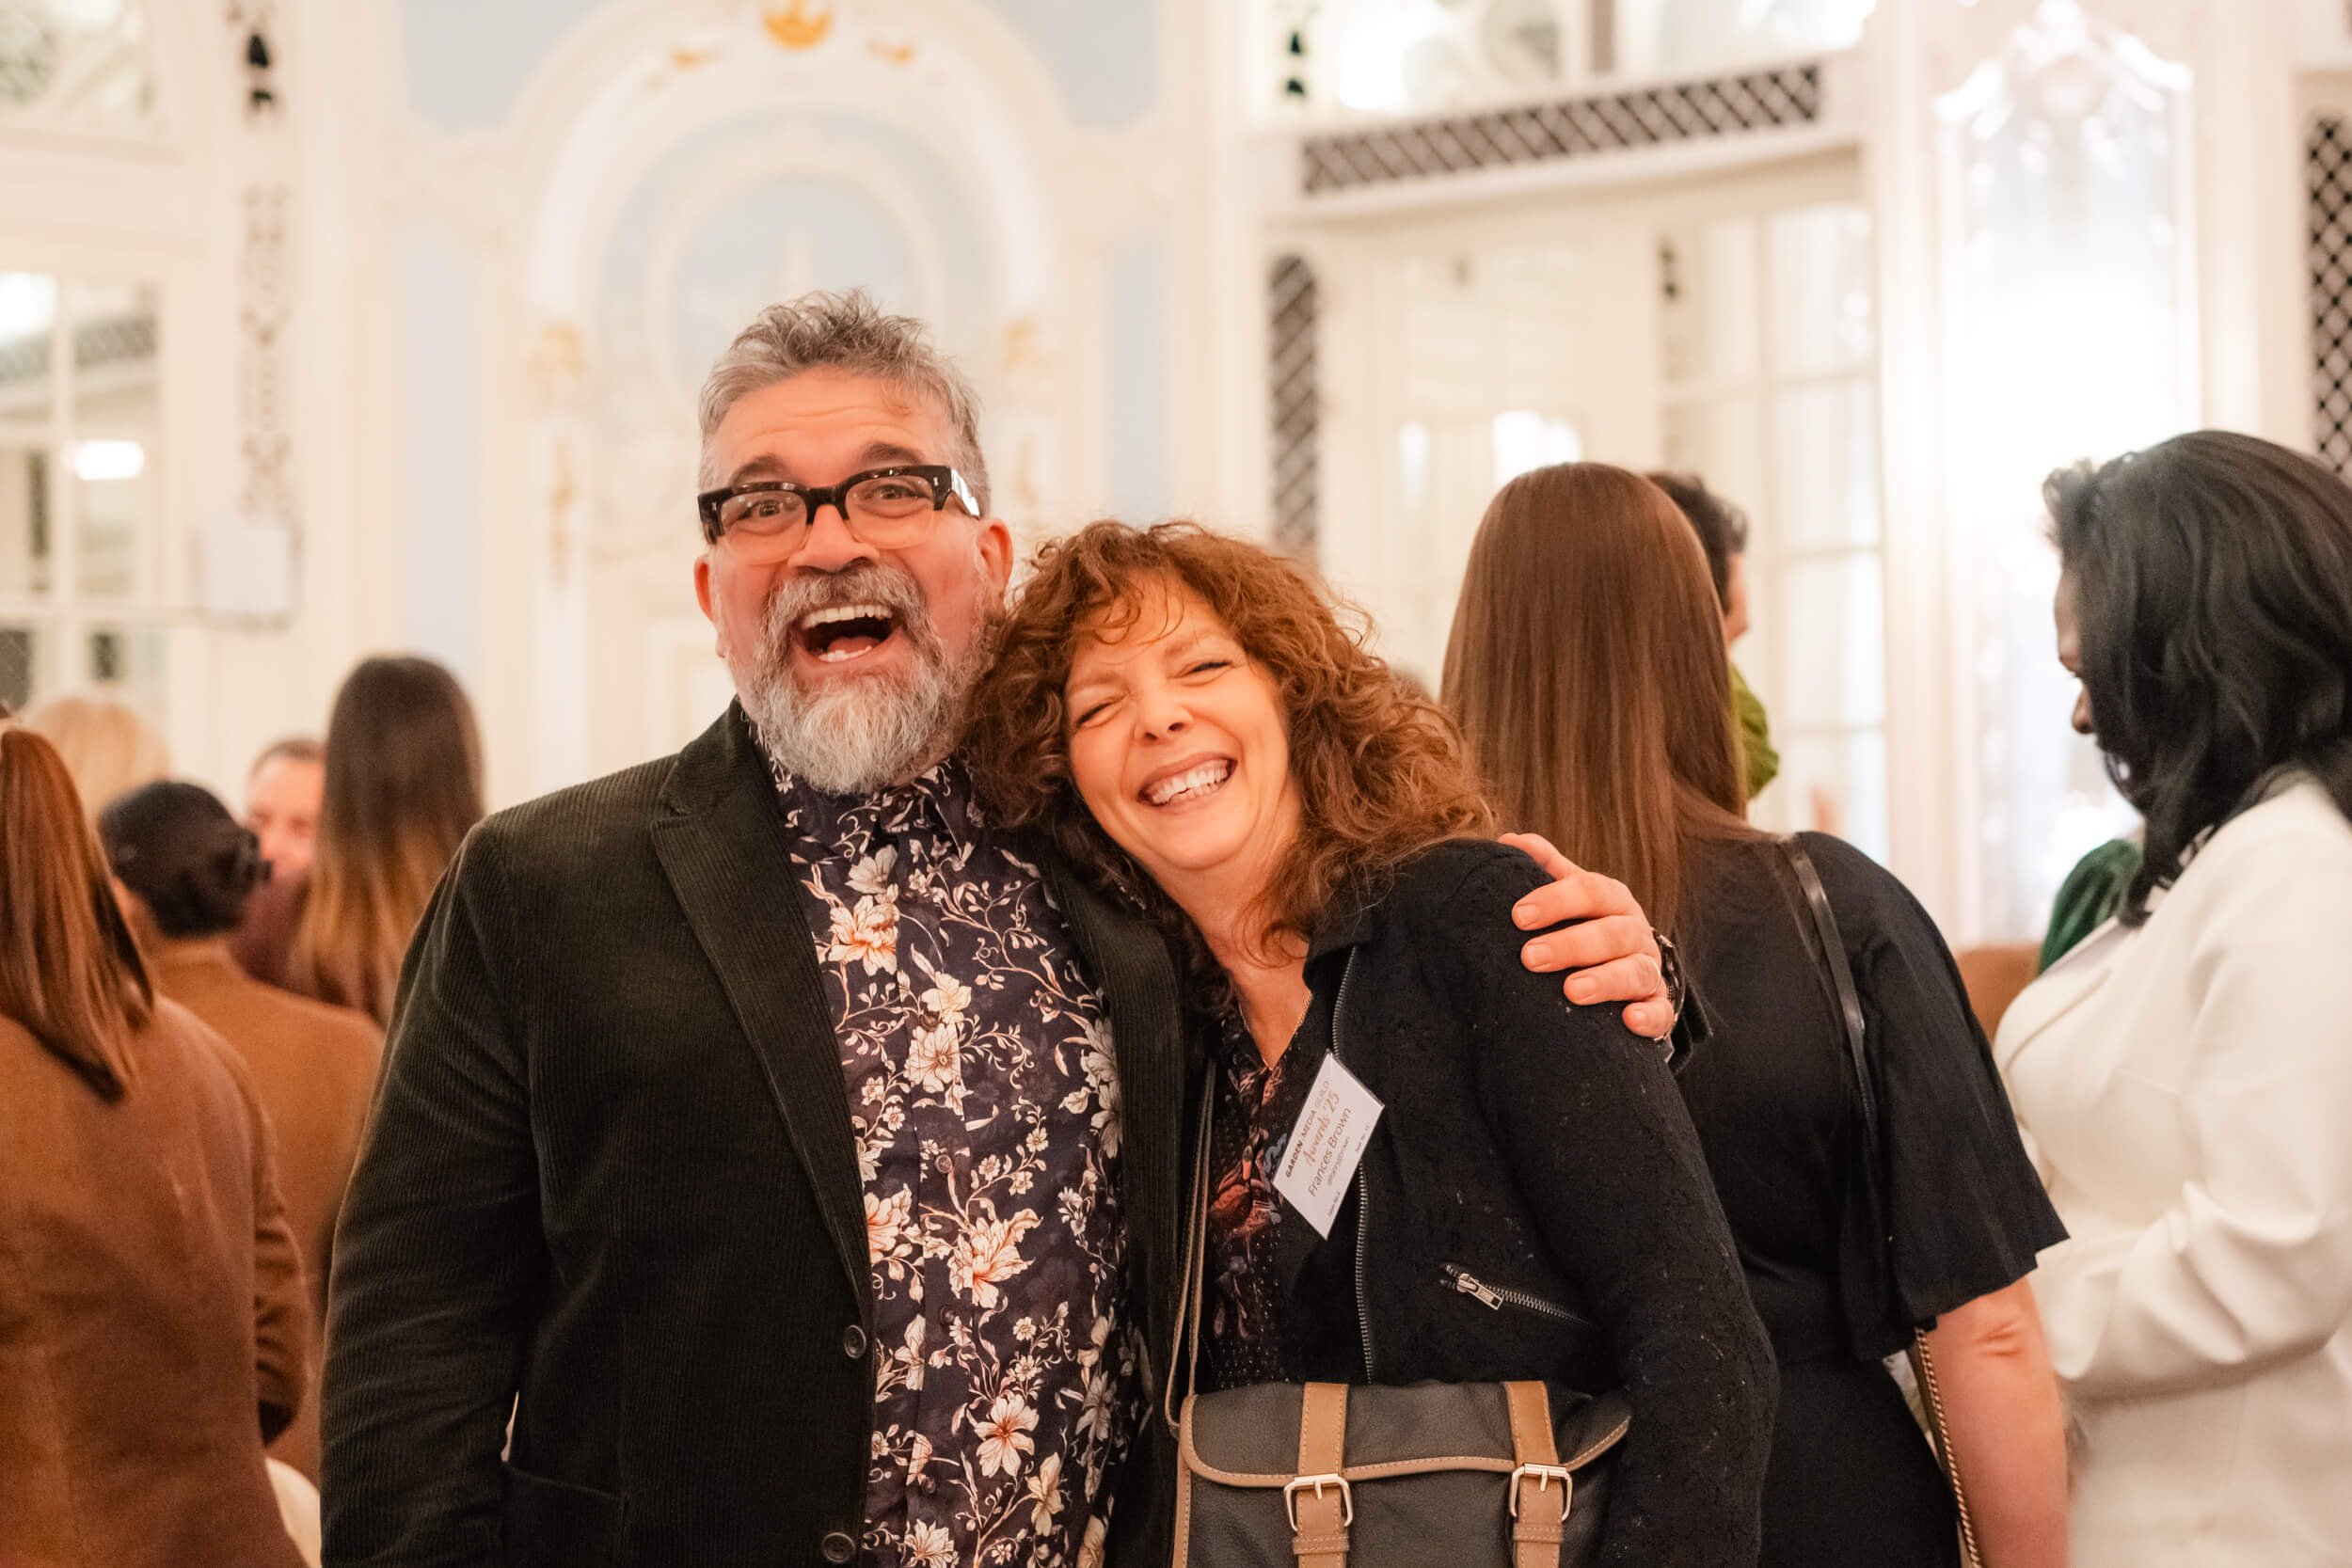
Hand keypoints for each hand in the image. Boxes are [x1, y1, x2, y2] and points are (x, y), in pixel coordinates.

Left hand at [1500, 832, 1672, 1037]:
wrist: (1626, 963)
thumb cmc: (1586, 923)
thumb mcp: (1570, 892)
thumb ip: (1544, 867)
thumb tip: (1509, 840)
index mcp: (1613, 900)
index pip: (1590, 891)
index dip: (1556, 901)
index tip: (1518, 916)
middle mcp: (1635, 932)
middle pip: (1611, 934)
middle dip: (1571, 945)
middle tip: (1530, 957)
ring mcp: (1650, 969)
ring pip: (1636, 972)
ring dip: (1605, 981)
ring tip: (1572, 991)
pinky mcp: (1657, 1005)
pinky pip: (1661, 1012)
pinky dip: (1649, 1017)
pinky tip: (1628, 1021)